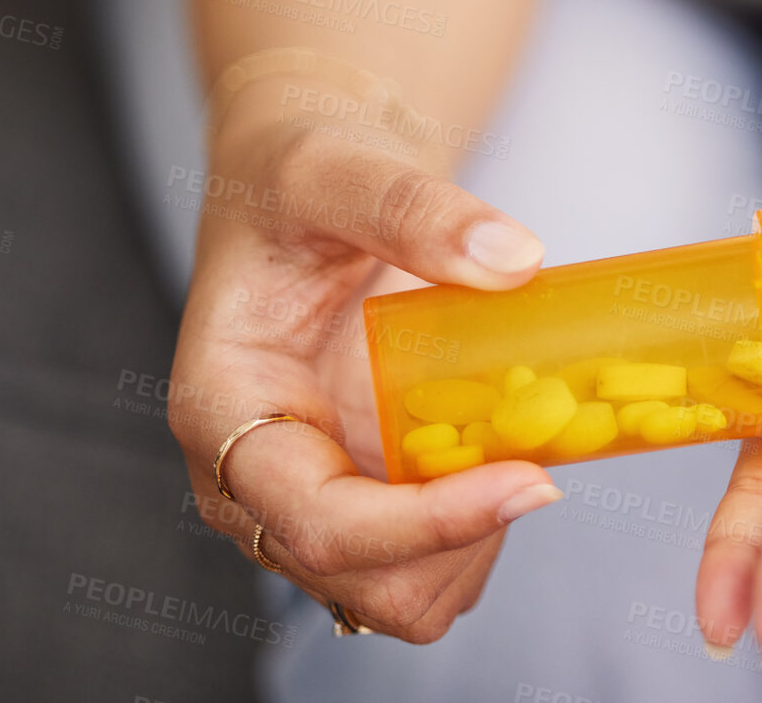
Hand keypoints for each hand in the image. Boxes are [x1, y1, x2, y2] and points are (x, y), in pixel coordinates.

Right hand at [167, 86, 559, 642]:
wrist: (307, 180)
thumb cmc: (300, 173)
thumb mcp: (343, 167)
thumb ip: (414, 210)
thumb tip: (513, 258)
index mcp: (226, 408)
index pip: (318, 522)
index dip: (426, 524)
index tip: (530, 481)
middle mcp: (255, 477)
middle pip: (365, 584)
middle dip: (462, 542)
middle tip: (535, 457)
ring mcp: (310, 496)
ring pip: (404, 594)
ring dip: (477, 542)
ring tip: (513, 441)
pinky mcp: (362, 494)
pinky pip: (431, 561)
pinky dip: (483, 528)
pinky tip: (502, 447)